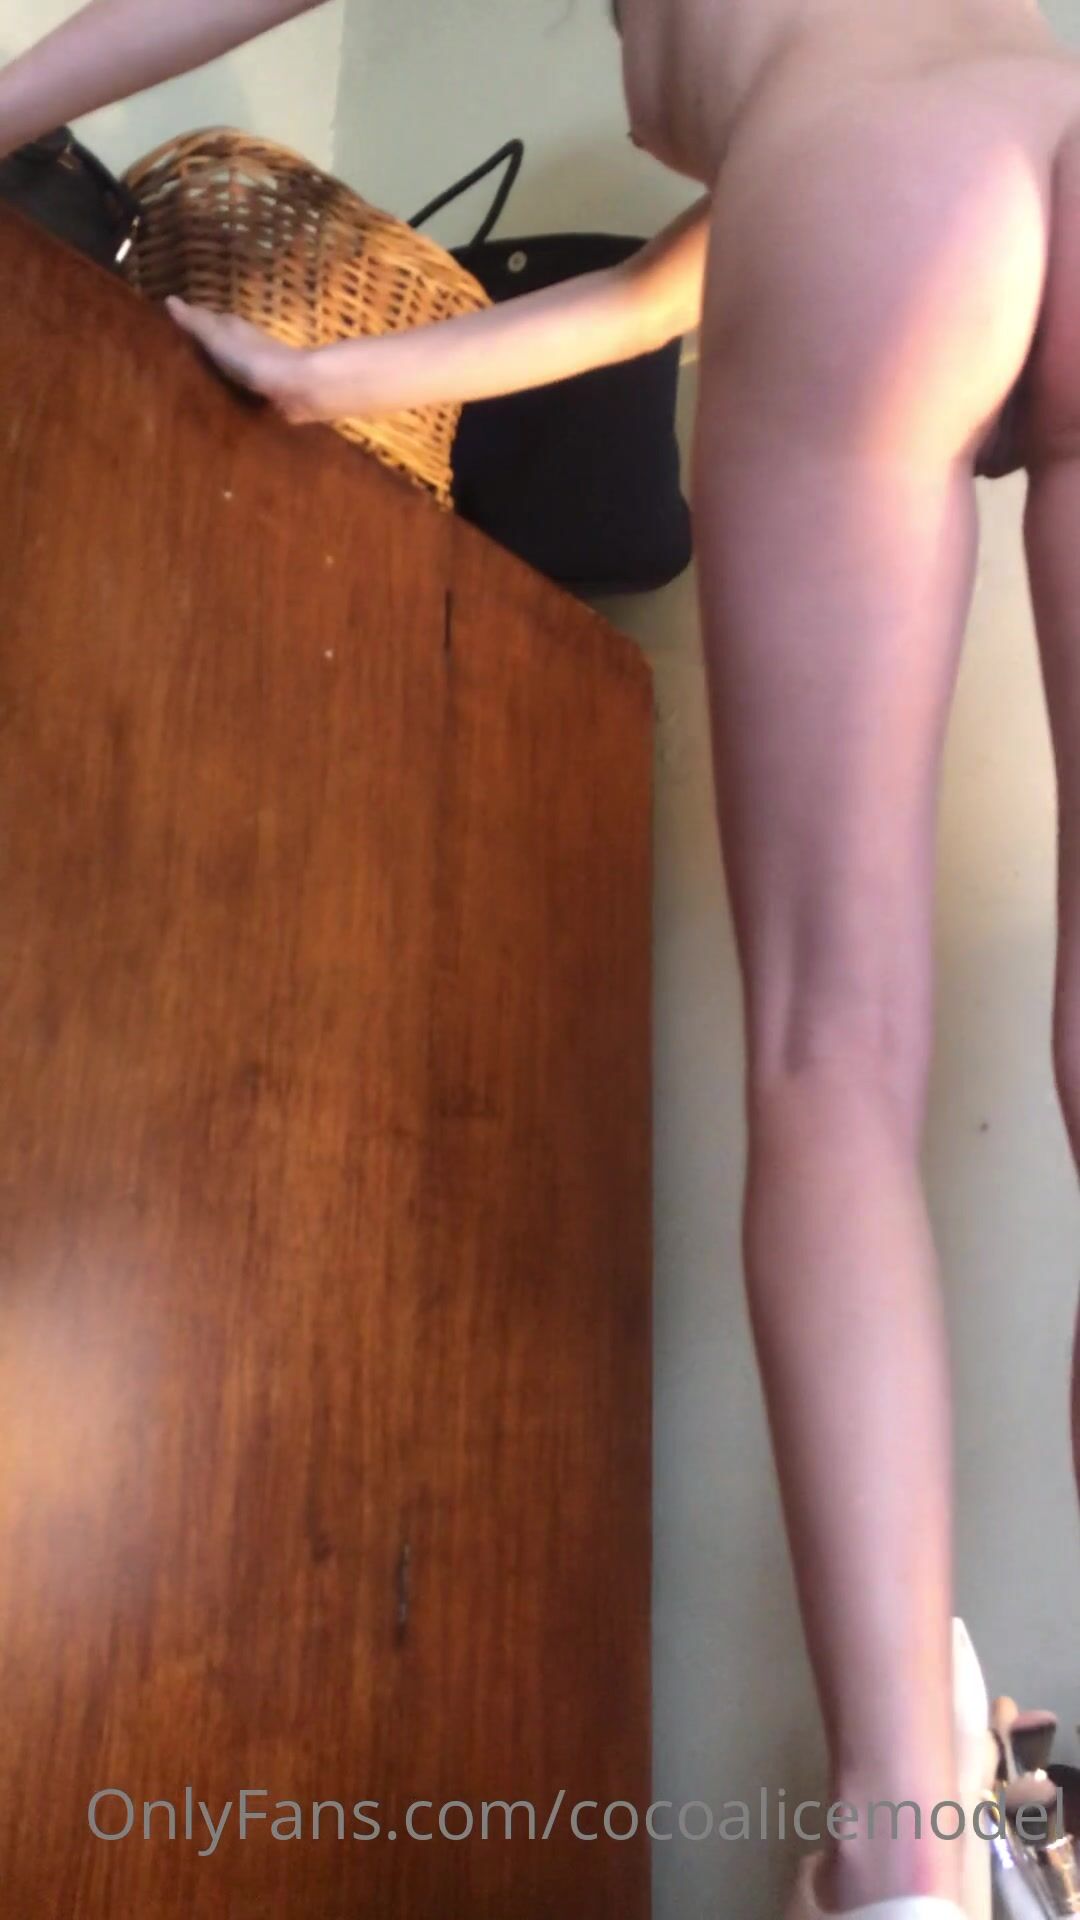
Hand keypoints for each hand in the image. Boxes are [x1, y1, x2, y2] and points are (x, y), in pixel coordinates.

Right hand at [166, 298, 326, 422]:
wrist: (299, 388)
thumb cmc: (255, 360)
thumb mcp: (218, 339)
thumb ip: (196, 324)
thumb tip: (169, 300)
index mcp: (231, 328)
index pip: (203, 320)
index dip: (185, 323)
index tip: (161, 330)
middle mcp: (244, 344)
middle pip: (216, 343)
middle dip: (197, 348)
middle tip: (169, 359)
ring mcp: (256, 369)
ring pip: (227, 365)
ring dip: (213, 370)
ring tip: (187, 383)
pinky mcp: (264, 393)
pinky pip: (238, 388)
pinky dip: (227, 390)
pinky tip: (217, 401)